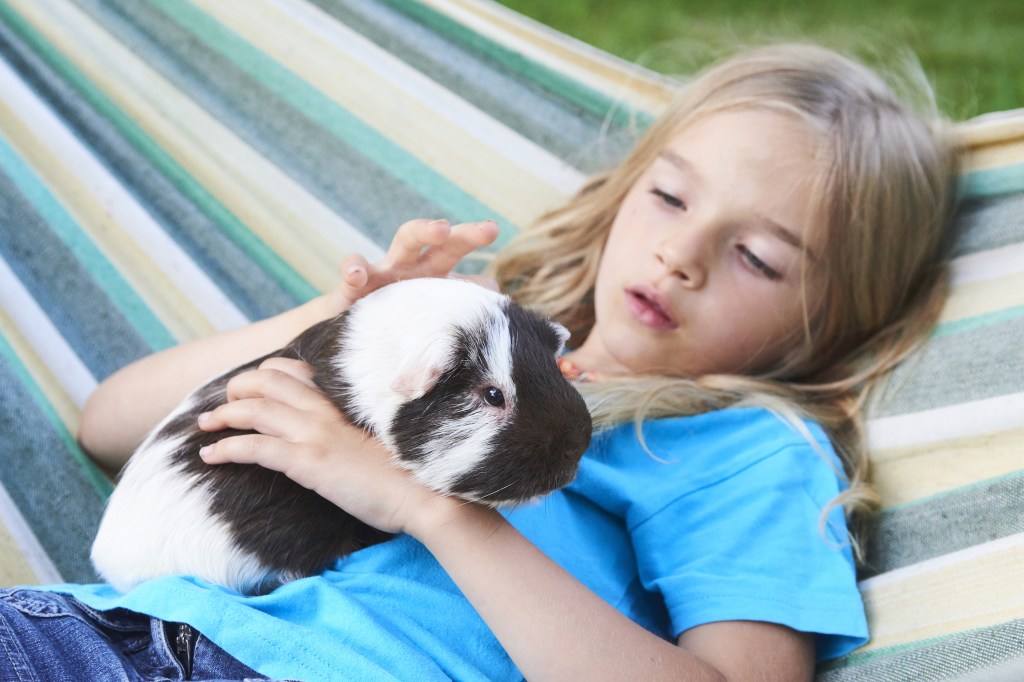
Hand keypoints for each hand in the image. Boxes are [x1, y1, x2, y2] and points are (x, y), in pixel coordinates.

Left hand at [196, 357, 440, 534]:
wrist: (425, 493)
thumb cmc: (411, 472)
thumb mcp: (382, 437)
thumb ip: (356, 428)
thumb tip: (343, 437)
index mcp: (342, 401)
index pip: (295, 369)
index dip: (266, 374)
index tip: (252, 388)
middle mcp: (325, 410)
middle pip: (266, 381)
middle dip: (237, 388)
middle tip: (223, 405)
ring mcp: (315, 433)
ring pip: (254, 409)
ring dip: (222, 415)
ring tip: (205, 425)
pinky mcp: (307, 462)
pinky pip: (254, 447)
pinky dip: (225, 448)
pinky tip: (209, 455)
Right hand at [327, 218, 499, 314]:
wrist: (345, 343)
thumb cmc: (392, 329)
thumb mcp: (427, 320)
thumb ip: (457, 306)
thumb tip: (495, 294)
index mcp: (433, 275)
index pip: (458, 251)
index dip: (475, 237)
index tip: (492, 230)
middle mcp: (412, 268)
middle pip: (441, 242)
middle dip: (464, 233)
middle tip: (487, 230)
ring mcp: (382, 274)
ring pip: (404, 242)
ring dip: (422, 231)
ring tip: (441, 228)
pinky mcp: (350, 289)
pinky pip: (352, 271)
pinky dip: (353, 268)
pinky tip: (357, 274)